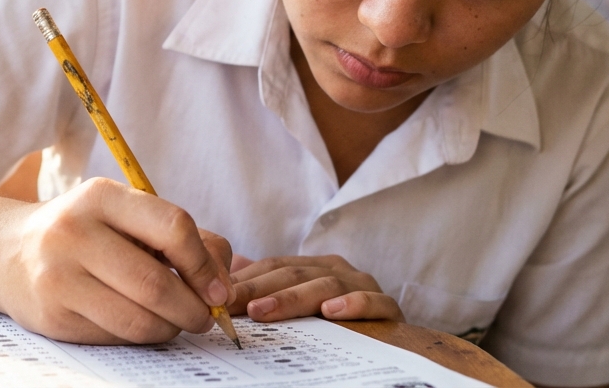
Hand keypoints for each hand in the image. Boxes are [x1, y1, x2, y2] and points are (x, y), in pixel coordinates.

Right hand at [0, 177, 234, 344]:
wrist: (8, 252)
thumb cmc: (86, 231)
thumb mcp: (125, 214)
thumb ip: (179, 236)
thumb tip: (222, 282)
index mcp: (101, 196)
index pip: (172, 228)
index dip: (204, 264)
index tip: (218, 288)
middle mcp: (74, 232)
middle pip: (156, 284)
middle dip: (194, 309)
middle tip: (206, 316)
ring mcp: (58, 277)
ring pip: (138, 319)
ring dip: (171, 328)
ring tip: (176, 321)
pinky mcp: (52, 316)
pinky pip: (115, 337)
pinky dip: (141, 336)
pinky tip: (141, 323)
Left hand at [229, 254, 402, 322]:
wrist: (393, 340)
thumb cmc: (339, 322)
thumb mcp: (301, 302)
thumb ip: (268, 286)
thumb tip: (228, 274)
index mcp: (315, 266)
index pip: (274, 267)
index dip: (245, 280)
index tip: (215, 296)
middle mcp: (338, 270)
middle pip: (293, 274)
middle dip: (258, 289)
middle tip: (229, 305)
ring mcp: (363, 286)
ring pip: (324, 286)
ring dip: (291, 298)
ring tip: (262, 311)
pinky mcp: (388, 308)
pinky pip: (371, 302)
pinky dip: (351, 304)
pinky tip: (331, 312)